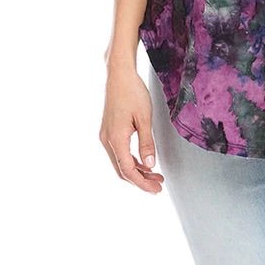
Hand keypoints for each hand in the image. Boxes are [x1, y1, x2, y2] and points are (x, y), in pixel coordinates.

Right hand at [99, 66, 163, 193]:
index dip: (142, 183)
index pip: (128, 170)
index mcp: (116, 139)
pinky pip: (119, 153)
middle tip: (158, 185)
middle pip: (122, 170)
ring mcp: (106, 136)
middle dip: (140, 180)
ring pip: (120, 162)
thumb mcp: (145, 118)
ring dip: (137, 171)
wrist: (119, 75)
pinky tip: (144, 161)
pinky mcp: (108, 131)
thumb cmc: (132, 92)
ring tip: (155, 175)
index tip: (155, 189)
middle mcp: (107, 140)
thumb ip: (147, 143)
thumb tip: (150, 165)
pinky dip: (131, 160)